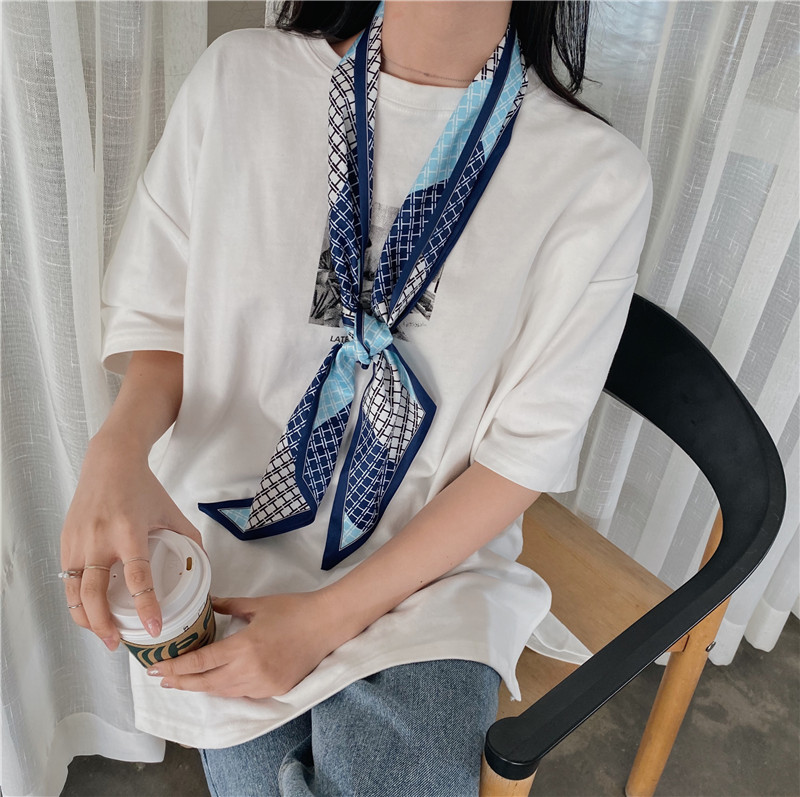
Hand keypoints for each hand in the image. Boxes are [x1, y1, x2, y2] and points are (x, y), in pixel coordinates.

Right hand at [60, 432, 204, 650]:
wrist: (110, 462)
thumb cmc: (143, 487)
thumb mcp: (171, 511)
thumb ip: (189, 539)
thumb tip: (204, 566)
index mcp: (130, 532)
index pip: (136, 578)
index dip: (146, 606)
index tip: (153, 628)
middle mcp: (100, 540)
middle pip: (94, 595)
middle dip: (104, 625)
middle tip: (119, 643)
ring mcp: (78, 542)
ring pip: (74, 593)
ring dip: (86, 619)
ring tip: (104, 635)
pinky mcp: (66, 543)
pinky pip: (68, 581)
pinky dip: (77, 601)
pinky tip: (90, 612)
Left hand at [146, 592, 339, 698]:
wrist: (328, 623)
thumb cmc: (294, 609)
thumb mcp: (258, 604)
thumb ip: (229, 606)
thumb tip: (210, 602)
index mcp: (244, 647)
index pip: (201, 662)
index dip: (176, 667)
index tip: (156, 669)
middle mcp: (250, 671)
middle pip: (206, 683)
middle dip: (181, 682)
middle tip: (161, 679)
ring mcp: (263, 684)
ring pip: (223, 692)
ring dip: (201, 687)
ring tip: (182, 682)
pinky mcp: (275, 691)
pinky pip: (242, 694)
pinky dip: (226, 689)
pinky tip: (216, 683)